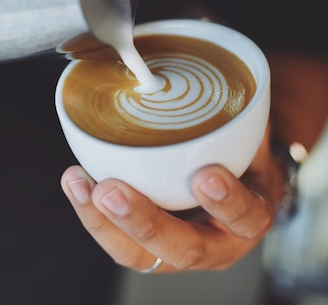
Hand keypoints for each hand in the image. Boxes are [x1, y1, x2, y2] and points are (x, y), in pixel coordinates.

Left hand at [60, 125, 285, 271]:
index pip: (248, 217)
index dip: (228, 202)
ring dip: (102, 222)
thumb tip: (228, 72)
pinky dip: (91, 212)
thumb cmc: (239, 157)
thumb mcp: (252, 136)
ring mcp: (176, 249)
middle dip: (143, 223)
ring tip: (79, 185)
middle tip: (110, 192)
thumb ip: (241, 114)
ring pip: (139, 254)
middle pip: (184, 249)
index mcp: (249, 218)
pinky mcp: (145, 245)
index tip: (206, 176)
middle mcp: (215, 243)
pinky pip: (115, 239)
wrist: (230, 185)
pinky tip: (75, 182)